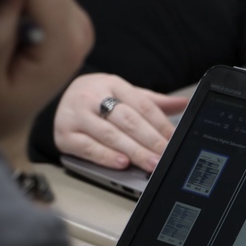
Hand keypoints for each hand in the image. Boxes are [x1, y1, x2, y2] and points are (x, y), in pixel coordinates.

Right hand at [53, 73, 187, 172]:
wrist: (62, 96)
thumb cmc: (98, 98)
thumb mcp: (124, 93)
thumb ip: (152, 102)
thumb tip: (183, 103)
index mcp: (111, 83)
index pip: (141, 104)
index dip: (160, 123)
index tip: (173, 139)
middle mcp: (91, 97)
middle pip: (127, 120)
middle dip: (150, 140)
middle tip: (165, 155)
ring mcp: (76, 115)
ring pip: (110, 135)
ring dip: (133, 151)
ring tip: (151, 162)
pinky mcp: (64, 135)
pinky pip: (88, 148)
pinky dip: (106, 157)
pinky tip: (123, 163)